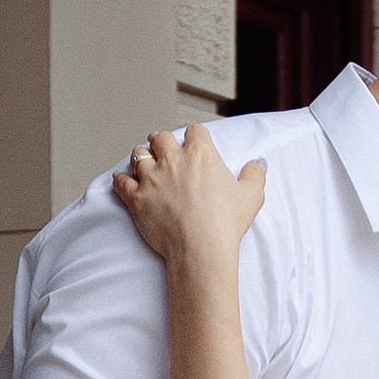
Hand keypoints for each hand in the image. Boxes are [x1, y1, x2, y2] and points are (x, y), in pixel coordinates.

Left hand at [112, 124, 266, 268]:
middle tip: (163, 149)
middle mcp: (172, 159)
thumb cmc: (225, 223)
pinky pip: (121, 181)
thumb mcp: (251, 196)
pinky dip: (121, 179)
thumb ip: (254, 175)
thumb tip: (258, 163)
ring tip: (144, 164)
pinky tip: (123, 181)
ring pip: (138, 155)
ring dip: (141, 157)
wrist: (200, 248)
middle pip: (160, 137)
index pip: (194, 130)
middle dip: (162, 142)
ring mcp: (151, 177)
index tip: (193, 142)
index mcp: (201, 154)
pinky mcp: (136, 197)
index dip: (194, 136)